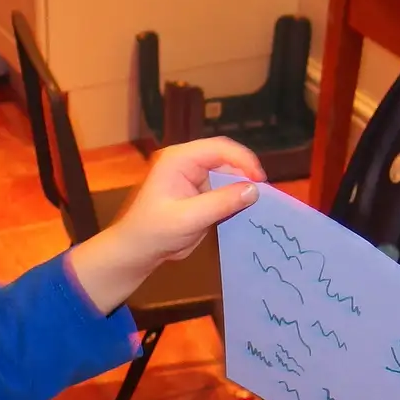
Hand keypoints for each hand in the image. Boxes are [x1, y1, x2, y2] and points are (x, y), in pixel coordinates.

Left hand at [66, 137, 265, 313]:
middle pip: (225, 158)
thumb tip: (254, 189)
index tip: (260, 181)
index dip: (243, 160)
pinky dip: (233, 198)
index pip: (219, 148)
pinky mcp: (197, 192)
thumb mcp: (189, 218)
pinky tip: (244, 209)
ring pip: (226, 173)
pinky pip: (221, 189)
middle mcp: (187, 162)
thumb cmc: (154, 232)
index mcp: (179, 159)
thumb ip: (221, 202)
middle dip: (244, 173)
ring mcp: (192, 176)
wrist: (136, 251)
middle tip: (263, 194)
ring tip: (257, 202)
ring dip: (240, 186)